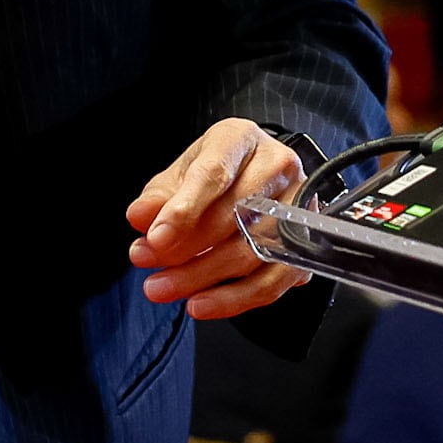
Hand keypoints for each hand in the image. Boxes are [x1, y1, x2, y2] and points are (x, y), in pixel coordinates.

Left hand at [125, 118, 309, 319]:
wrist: (256, 176)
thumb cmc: (216, 173)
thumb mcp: (181, 174)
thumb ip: (159, 197)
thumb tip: (139, 218)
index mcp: (241, 139)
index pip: (214, 174)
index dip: (183, 211)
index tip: (155, 239)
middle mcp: (277, 167)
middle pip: (233, 217)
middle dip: (185, 250)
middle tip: (148, 266)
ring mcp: (298, 206)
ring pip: (252, 252)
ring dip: (203, 278)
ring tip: (164, 288)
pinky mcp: (303, 244)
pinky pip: (272, 280)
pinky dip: (234, 298)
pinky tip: (202, 303)